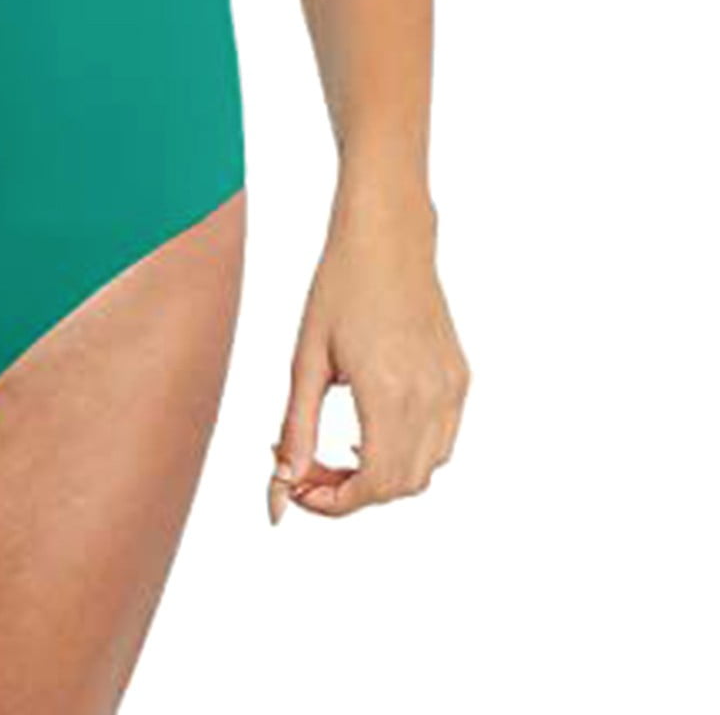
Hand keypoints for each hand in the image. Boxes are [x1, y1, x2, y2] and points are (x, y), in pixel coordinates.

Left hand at [269, 190, 468, 520]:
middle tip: (306, 471)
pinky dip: (407, 454)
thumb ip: (295, 428)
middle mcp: (430, 396)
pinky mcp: (460, 378)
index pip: (373, 485)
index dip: (334, 503)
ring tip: (333, 454)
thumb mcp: (306, 358)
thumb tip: (281, 485)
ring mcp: (452, 389)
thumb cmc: (339, 287)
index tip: (299, 493)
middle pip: (400, 486)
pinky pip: (441, 441)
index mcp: (388, 391)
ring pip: (425, 470)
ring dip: (380, 477)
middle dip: (350, 493)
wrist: (387, 238)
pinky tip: (370, 432)